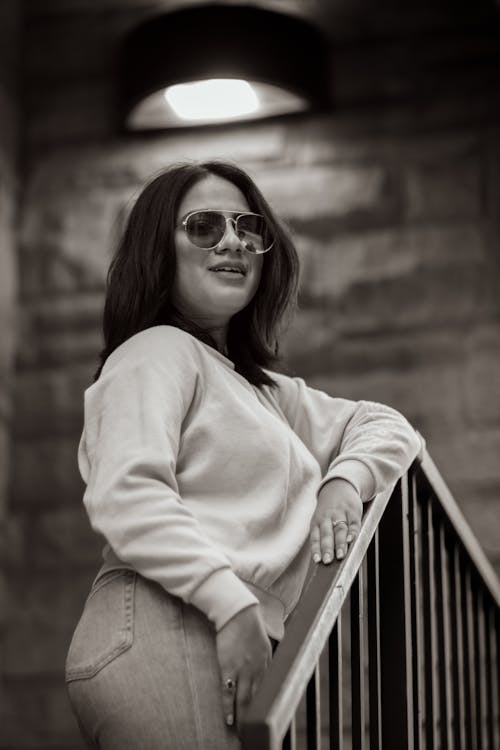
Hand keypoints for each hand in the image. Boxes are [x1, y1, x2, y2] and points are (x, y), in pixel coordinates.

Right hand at [215, 605, 271, 729]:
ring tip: (242, 733)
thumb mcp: (263, 643)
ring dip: (243, 718)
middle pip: (258, 699)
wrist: (236, 612)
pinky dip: (229, 707)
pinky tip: (229, 718)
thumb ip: (265, 659)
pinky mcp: (229, 666)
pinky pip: (229, 691)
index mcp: (268, 662)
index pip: (270, 691)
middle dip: (256, 718)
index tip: (267, 721)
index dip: (267, 707)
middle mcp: (258, 668)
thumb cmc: (248, 625)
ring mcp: (244, 668)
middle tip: (255, 733)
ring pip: (245, 700)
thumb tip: (265, 672)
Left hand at [310, 478, 362, 563]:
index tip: (318, 560)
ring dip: (340, 543)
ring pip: (340, 529)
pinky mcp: (353, 511)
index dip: (316, 549)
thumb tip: (323, 558)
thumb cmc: (327, 510)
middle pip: (327, 534)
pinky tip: (351, 540)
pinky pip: (353, 523)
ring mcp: (340, 513)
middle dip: (327, 548)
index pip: (315, 537)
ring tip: (340, 555)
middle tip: (328, 561)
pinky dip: (352, 532)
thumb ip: (322, 537)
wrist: (338, 486)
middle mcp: (327, 517)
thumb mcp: (320, 519)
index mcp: (317, 521)